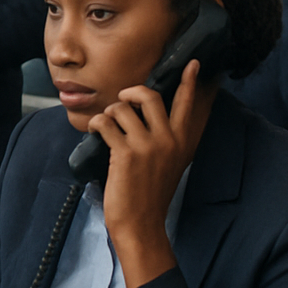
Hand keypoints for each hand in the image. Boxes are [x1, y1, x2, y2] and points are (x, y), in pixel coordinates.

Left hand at [91, 59, 210, 287]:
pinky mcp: (125, 152)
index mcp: (182, 142)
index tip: (192, 63)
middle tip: (123, 100)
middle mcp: (168, 140)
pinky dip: (96, 124)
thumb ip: (164, 140)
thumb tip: (144, 115)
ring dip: (110, 114)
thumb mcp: (169, 164)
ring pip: (123, 108)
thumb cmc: (149, 195)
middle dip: (132, 92)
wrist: (141, 224)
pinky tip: (95, 133)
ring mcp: (148, 145)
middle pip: (150, 96)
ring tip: (107, 127)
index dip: (189, 82)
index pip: (188, 105)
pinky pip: (105, 122)